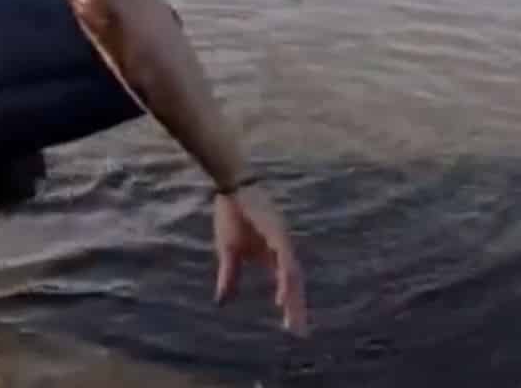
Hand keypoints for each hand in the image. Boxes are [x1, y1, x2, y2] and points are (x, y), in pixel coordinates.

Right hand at [212, 184, 308, 334]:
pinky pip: (284, 260)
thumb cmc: (231, 215)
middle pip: (294, 283)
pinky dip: (285, 279)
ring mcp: (282, 240)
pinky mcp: (277, 233)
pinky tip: (283, 295)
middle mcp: (283, 249)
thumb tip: (222, 302)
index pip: (286, 283)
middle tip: (299, 333)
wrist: (231, 187)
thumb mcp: (228, 252)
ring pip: (293, 275)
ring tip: (293, 320)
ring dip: (293, 299)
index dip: (289, 303)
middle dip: (296, 308)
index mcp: (273, 254)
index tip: (289, 325)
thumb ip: (230, 277)